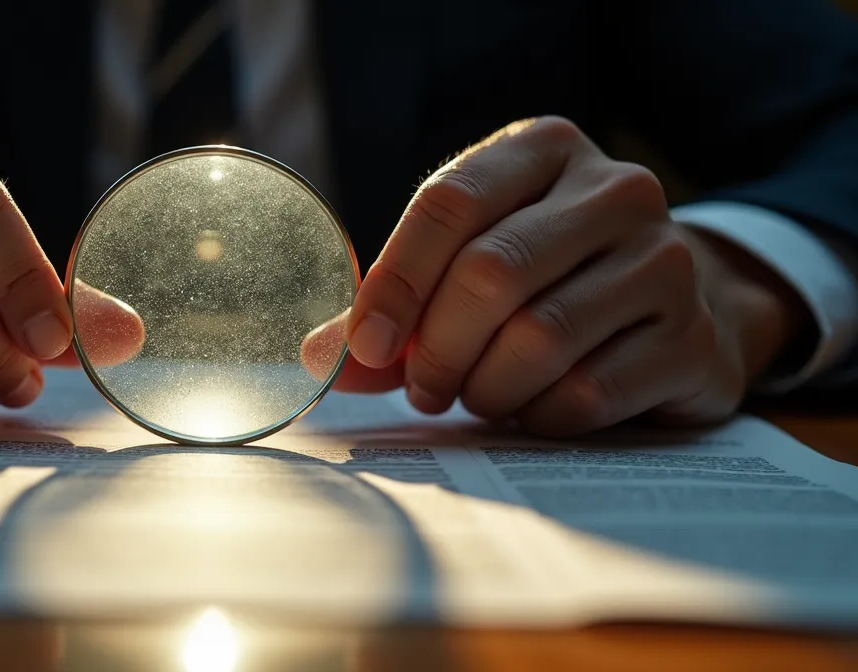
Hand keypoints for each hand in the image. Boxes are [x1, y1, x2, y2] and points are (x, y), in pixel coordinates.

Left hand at [338, 116, 807, 435]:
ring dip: (486, 388)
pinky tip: (536, 408)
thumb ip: (394, 306)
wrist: (682, 308)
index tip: (364, 345)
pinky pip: (586, 393)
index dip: (394, 282)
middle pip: (490, 274)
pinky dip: (539, 416)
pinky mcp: (693, 337)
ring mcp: (666, 260)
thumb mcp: (470, 264)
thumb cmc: (547, 281)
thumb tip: (317, 359)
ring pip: (539, 339)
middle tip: (424, 388)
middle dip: (437, 349)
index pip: (448, 202)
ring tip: (479, 395)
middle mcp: (615, 190)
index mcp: (544, 148)